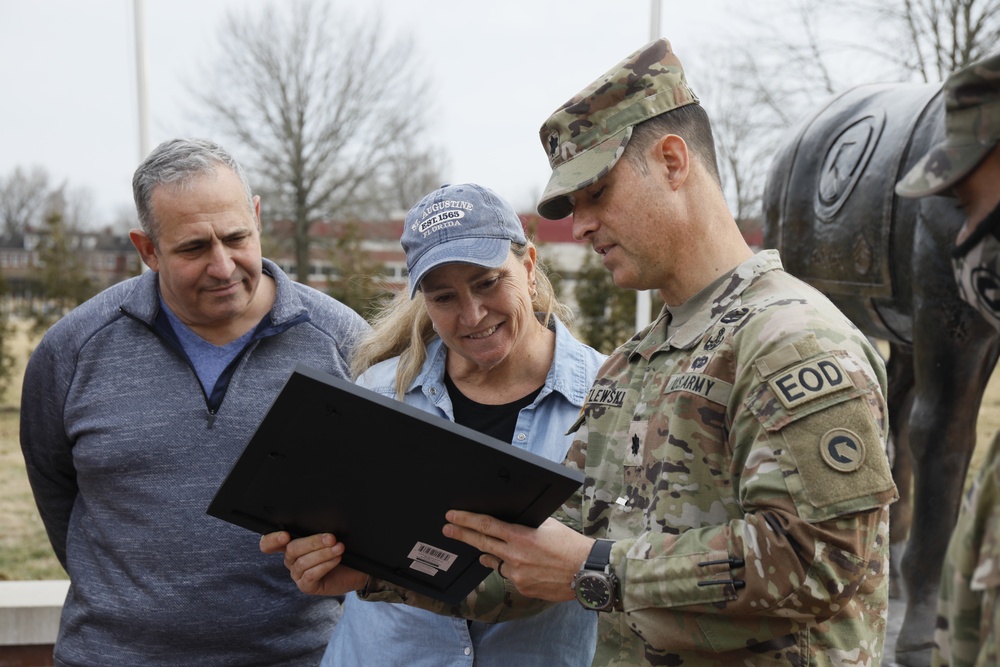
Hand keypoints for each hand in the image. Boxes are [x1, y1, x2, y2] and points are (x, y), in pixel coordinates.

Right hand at [260, 531, 367, 596]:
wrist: (356, 568)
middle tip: (331, 538)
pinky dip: (325, 565)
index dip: (271, 540)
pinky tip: (336, 559)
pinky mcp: (306, 586)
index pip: (268, 543)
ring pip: (303, 562)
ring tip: (340, 548)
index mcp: (290, 544)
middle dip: (312, 542)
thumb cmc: (340, 548)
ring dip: (323, 553)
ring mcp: (297, 574)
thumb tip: (320, 520)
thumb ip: (318, 529)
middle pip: (291, 549)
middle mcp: (290, 559)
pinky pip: (310, 575)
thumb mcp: (328, 536)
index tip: (285, 536)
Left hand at [442, 513, 592, 601]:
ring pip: (496, 561)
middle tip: (447, 529)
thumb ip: (526, 525)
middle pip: (481, 543)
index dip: (466, 520)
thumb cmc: (570, 545)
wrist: (586, 571)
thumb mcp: (548, 526)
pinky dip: (512, 567)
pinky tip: (525, 565)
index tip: (452, 517)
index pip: (486, 526)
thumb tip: (511, 522)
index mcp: (521, 536)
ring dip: (491, 553)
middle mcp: (515, 556)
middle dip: (462, 535)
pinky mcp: (522, 587)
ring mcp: (517, 574)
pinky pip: (510, 574)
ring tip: (484, 549)